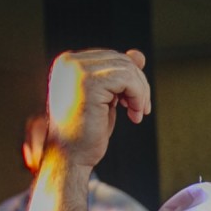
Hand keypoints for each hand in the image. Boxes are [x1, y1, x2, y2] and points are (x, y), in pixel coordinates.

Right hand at [46, 48, 151, 169]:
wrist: (71, 155)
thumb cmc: (88, 130)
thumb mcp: (107, 98)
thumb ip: (119, 75)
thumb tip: (138, 54)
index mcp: (68, 63)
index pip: (112, 58)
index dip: (130, 79)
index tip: (133, 103)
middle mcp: (69, 62)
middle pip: (122, 60)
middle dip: (138, 85)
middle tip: (141, 110)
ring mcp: (76, 70)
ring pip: (128, 69)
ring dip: (141, 93)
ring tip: (137, 113)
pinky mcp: (88, 82)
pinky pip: (128, 79)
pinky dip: (139, 97)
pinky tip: (134, 115)